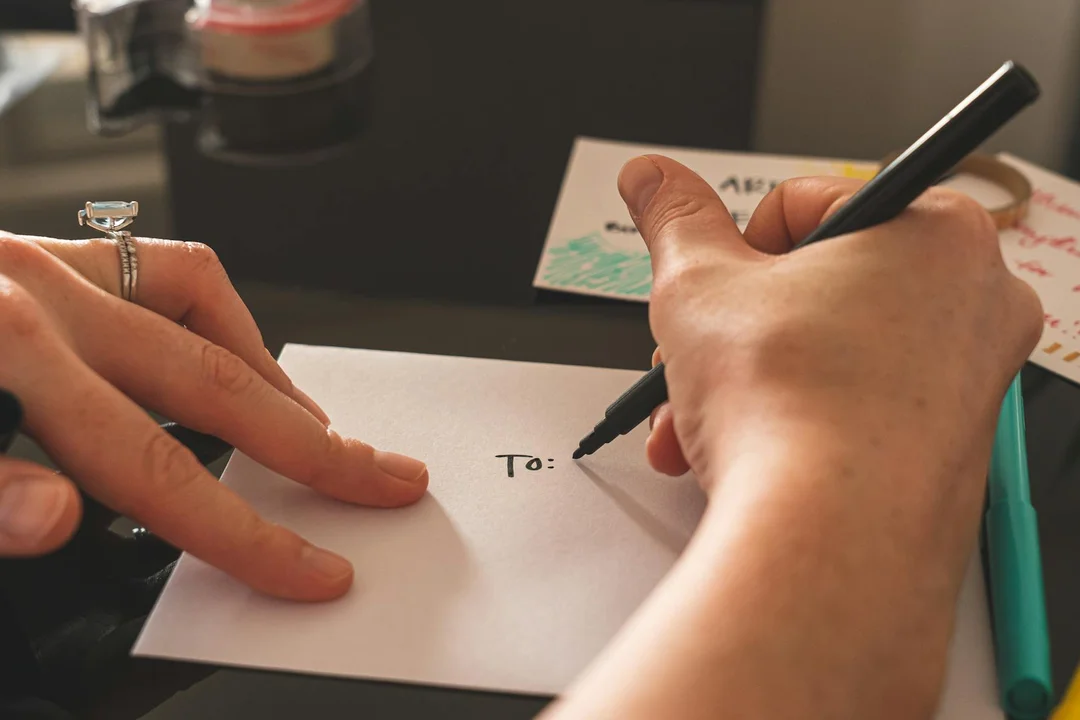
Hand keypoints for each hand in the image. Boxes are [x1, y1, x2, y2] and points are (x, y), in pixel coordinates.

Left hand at [0, 235, 427, 599]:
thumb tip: (54, 522)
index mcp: (5, 351)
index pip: (160, 468)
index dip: (248, 532)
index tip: (310, 569)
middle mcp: (42, 300)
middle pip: (217, 386)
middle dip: (315, 447)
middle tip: (382, 480)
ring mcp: (45, 269)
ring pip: (201, 308)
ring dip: (269, 379)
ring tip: (315, 429)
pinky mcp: (40, 256)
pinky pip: (160, 265)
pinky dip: (216, 312)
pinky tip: (230, 351)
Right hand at [627, 156, 1040, 492]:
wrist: (828, 542)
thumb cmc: (791, 409)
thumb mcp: (698, 286)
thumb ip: (673, 218)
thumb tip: (653, 178)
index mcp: (933, 232)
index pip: (805, 205)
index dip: (734, 249)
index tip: (710, 286)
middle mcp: (973, 299)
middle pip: (815, 286)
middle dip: (732, 328)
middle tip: (694, 354)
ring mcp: (969, 378)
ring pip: (825, 352)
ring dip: (741, 381)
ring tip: (694, 417)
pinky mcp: (949, 444)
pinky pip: (851, 406)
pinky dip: (788, 420)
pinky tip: (733, 450)